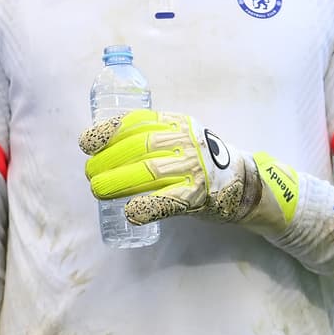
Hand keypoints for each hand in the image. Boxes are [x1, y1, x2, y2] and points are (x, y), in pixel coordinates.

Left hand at [78, 109, 298, 232]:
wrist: (247, 183)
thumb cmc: (202, 160)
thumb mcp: (180, 136)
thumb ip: (152, 136)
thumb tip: (105, 145)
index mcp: (176, 124)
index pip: (137, 122)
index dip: (109, 131)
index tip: (86, 142)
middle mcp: (185, 143)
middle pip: (138, 148)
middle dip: (108, 160)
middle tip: (90, 174)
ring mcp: (194, 169)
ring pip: (149, 173)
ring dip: (118, 182)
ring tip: (98, 190)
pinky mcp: (199, 197)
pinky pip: (169, 201)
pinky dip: (147, 206)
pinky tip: (130, 212)